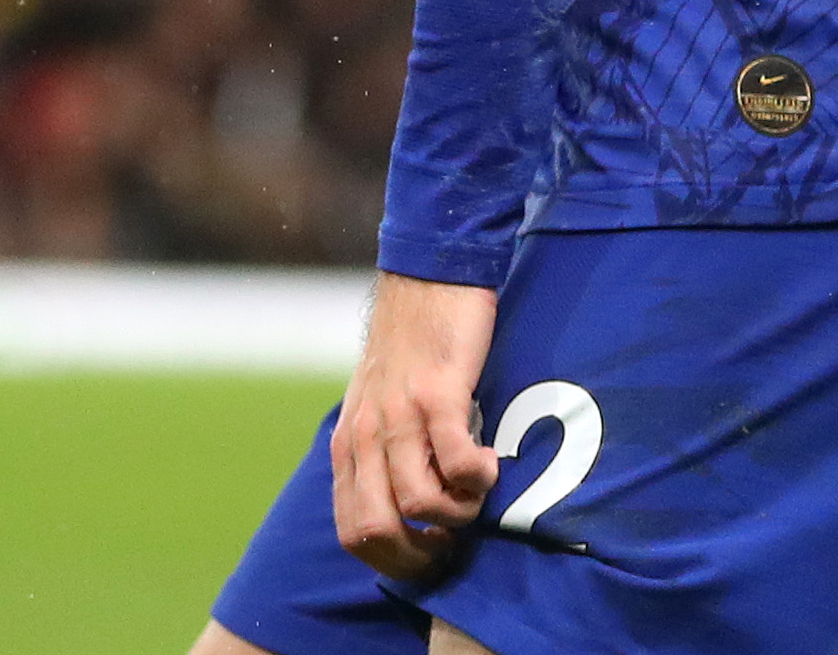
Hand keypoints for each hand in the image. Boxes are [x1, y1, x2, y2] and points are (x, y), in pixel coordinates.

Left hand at [331, 272, 499, 581]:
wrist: (428, 276)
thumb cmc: (412, 347)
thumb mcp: (379, 404)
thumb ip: (381, 453)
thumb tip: (402, 514)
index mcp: (348, 444)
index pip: (352, 532)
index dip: (394, 561)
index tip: (431, 553)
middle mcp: (364, 435)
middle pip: (375, 530)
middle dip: (422, 553)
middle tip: (456, 537)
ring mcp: (398, 414)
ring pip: (416, 504)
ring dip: (457, 514)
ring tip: (476, 488)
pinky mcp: (436, 394)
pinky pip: (455, 462)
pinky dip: (477, 478)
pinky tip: (489, 462)